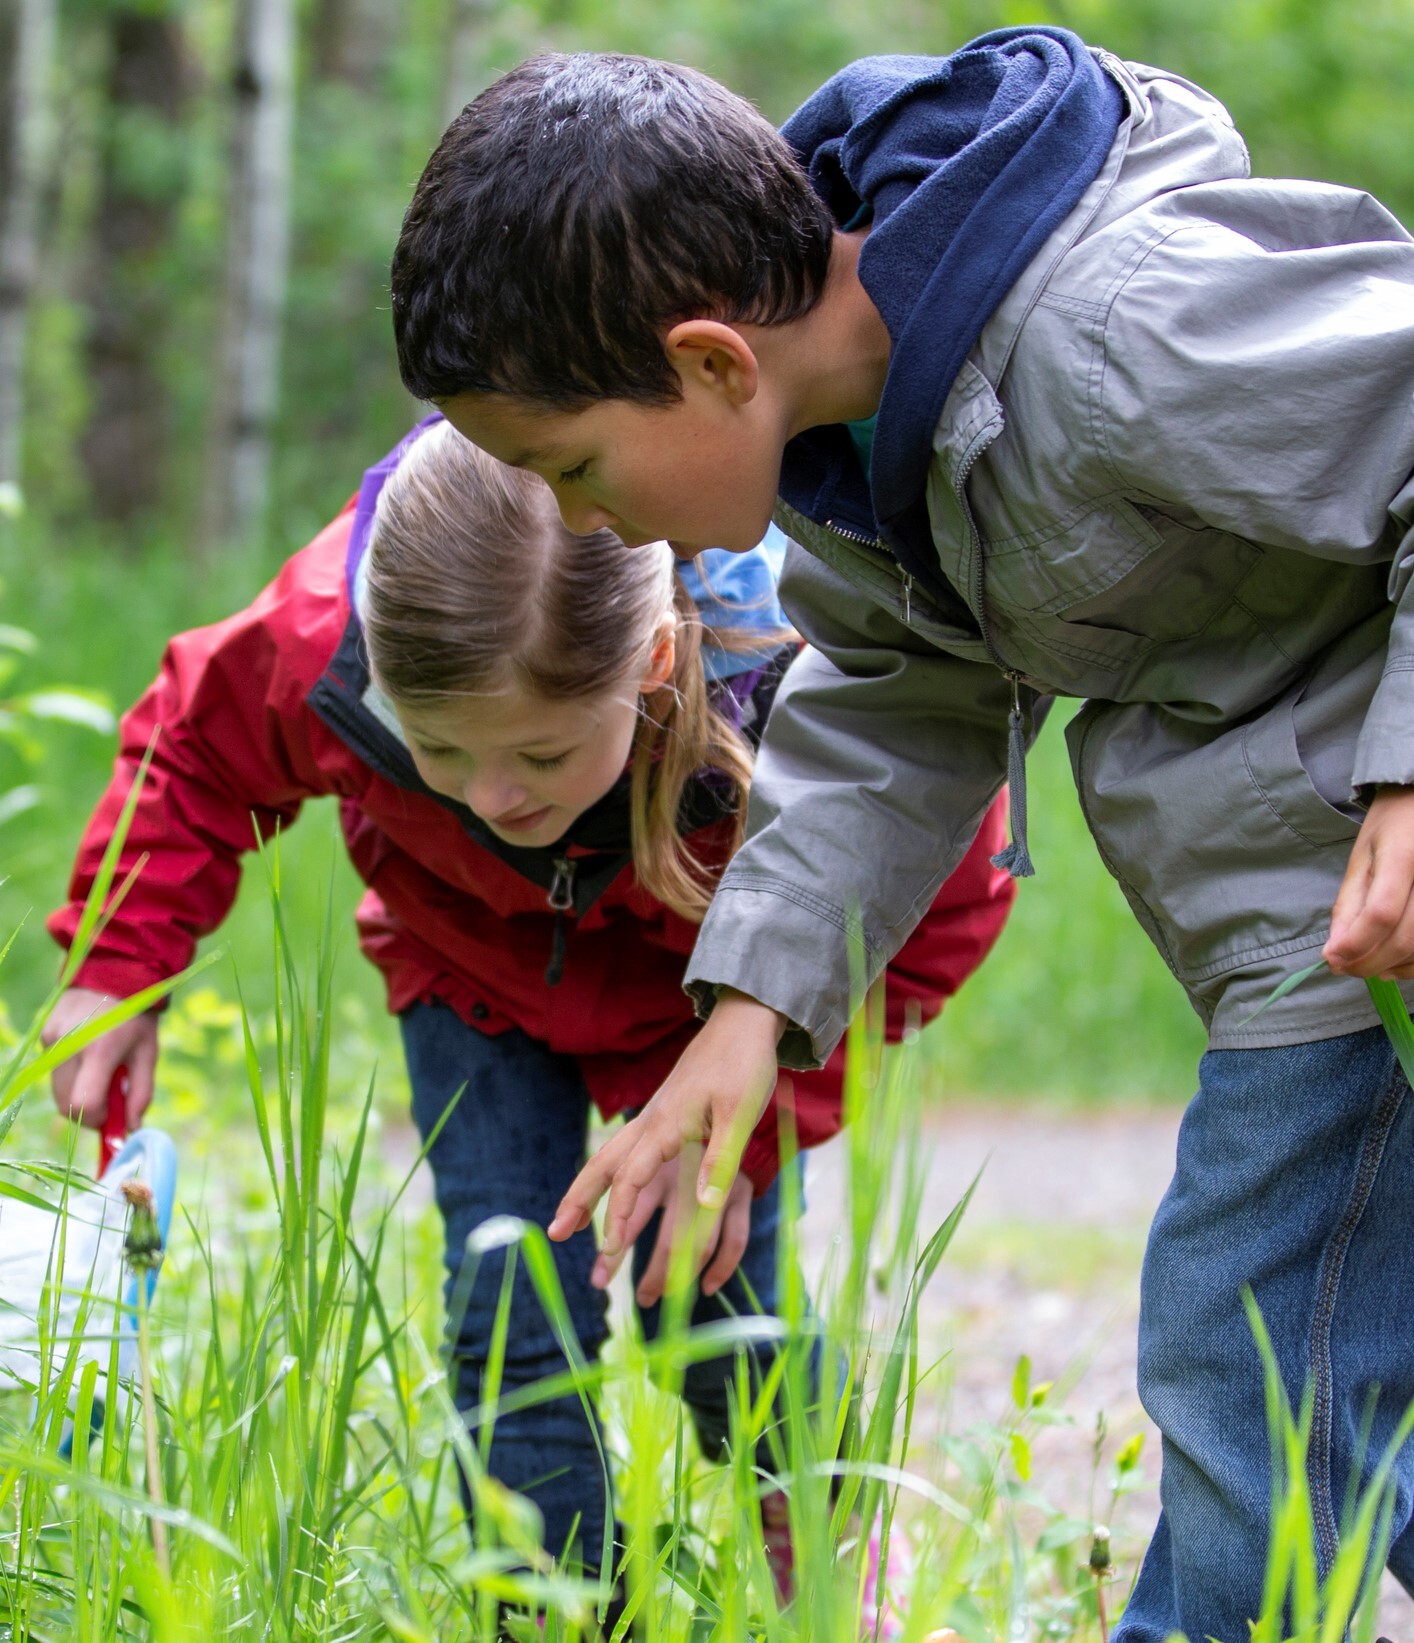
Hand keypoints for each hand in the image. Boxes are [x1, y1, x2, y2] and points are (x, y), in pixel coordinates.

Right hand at [41, 988, 159, 1129]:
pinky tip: (88, 1052)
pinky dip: (70, 1072)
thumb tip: (131, 1128)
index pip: (82, 1104)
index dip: (95, 1120)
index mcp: (99, 1050)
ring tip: (100, 1071)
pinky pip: (54, 1068)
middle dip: (86, 1112)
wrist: (114, 970)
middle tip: (108, 1101)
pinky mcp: (44, 1033)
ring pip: (56, 1089)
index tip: (111, 1116)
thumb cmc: (137, 1015)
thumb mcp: (148, 1052)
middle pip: (64, 1104)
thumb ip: (141, 1093)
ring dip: (76, 1093)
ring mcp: (52, 1039)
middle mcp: (69, 1045)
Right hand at [548, 991, 783, 1274]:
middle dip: (578, 1200)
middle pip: (603, 1165)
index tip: (610, 1247)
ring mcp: (654, 1115)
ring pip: (609, 1155)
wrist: (741, 1021)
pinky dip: (609, 1173)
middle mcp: (651, 1121)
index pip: (631, 1178)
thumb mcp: (740, 1115)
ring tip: (568, 1219)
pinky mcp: (663, 1112)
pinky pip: (625, 1149)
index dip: (619, 1214)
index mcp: (666, 1124)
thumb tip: (706, 1206)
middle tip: (554, 1233)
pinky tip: (608, 1185)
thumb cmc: (744, 1065)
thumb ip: (720, 1160)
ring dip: (586, 1188)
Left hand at [1325, 786, 1413, 978]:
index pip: (1382, 913)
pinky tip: (1393, 962)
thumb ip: (1349, 905)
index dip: (1355, 944)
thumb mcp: (1362, 856)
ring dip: (1392, 967)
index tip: (1331, 959)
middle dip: (1368, 963)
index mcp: (1405, 854)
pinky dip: (1413, 964)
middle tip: (1343, 968)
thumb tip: (1335, 952)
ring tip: (1365, 966)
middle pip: (1406, 938)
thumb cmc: (1394, 826)